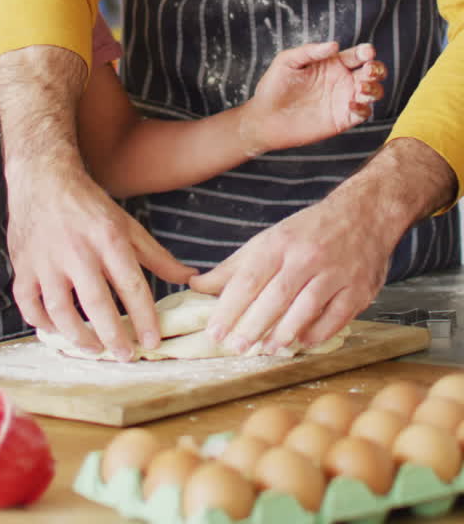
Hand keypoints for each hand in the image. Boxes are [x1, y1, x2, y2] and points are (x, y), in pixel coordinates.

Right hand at [7, 161, 195, 359]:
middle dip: (114, 337)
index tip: (152, 342)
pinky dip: (41, 323)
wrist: (43, 178)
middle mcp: (77, 249)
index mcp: (108, 237)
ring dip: (78, 337)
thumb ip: (157, 255)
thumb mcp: (126, 224)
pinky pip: (28, 304)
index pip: (131, 285)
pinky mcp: (22, 265)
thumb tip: (189, 278)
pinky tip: (56, 330)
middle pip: (97, 304)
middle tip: (125, 355)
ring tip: (94, 348)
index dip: (144, 318)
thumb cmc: (88, 205)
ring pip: (60, 310)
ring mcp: (46, 259)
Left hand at [189, 137, 451, 352]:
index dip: (230, 307)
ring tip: (265, 350)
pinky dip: (317, 333)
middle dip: (252, 325)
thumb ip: (234, 266)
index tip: (215, 332)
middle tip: (235, 348)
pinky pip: (335, 318)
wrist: (365, 213)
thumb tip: (197, 285)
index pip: (249, 278)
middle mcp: (307, 257)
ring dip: (283, 333)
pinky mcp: (358, 290)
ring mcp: (335, 274)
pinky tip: (301, 342)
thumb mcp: (270, 239)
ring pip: (305, 309)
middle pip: (275, 297)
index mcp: (281, 243)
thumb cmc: (310, 230)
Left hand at [241, 41, 385, 154]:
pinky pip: (363, 113)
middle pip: (371, 72)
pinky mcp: (343, 119)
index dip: (365, 52)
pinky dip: (363, 108)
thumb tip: (334, 44)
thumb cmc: (275, 86)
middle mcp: (342, 80)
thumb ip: (310, 51)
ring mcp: (344, 99)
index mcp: (332, 63)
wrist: (266, 118)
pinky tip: (351, 104)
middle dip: (377, 68)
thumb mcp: (288, 61)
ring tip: (361, 87)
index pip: (356, 55)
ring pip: (373, 92)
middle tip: (369, 69)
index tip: (366, 52)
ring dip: (374, 88)